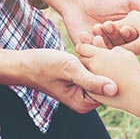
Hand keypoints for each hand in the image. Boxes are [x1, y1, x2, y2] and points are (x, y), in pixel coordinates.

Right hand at [0, 44, 117, 113]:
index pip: (110, 87)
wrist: (25, 63)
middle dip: (107, 58)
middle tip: (100, 37)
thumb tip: (114, 90)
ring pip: (101, 70)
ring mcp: (84, 90)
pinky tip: (90, 39)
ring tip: (95, 36)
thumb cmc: (43, 66)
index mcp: (84, 103)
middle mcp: (86, 100)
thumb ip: (91, 80)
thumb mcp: (69, 70)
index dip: (112, 66)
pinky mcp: (81, 79)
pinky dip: (94, 53)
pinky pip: (94, 66)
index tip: (107, 46)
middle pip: (107, 78)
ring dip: (100, 53)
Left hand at [63, 0, 139, 46]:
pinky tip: (88, 32)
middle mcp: (116, 43)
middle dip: (116, 37)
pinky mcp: (87, 50)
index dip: (131, 35)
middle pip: (120, 46)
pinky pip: (90, 52)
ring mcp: (101, 47)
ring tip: (97, 27)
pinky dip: (90, 43)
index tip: (127, 28)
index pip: (133, 39)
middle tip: (110, 25)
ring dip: (103, 39)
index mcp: (128, 34)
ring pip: (106, 50)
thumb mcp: (130, 0)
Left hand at [76, 36, 139, 109]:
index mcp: (99, 55)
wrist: (136, 95)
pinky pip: (87, 84)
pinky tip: (102, 80)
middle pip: (81, 59)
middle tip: (95, 57)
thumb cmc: (133, 72)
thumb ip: (115, 49)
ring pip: (84, 72)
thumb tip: (110, 51)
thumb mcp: (126, 54)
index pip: (82, 47)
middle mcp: (92, 66)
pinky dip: (92, 81)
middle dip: (86, 57)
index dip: (85, 46)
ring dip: (89, 68)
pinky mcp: (92, 93)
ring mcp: (91, 81)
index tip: (89, 47)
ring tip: (100, 69)